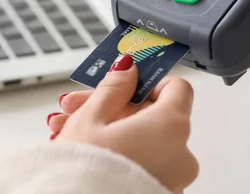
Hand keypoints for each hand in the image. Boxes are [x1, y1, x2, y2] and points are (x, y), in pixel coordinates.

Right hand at [49, 56, 198, 191]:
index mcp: (172, 126)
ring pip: (143, 142)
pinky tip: (86, 153)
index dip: (149, 82)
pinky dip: (120, 155)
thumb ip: (115, 88)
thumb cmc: (84, 174)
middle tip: (79, 107)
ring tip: (68, 131)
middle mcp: (181, 155)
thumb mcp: (92, 118)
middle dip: (114, 108)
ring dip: (110, 131)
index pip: (177, 88)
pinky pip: (143, 166)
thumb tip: (128, 69)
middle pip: (152, 116)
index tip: (125, 82)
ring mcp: (172, 180)